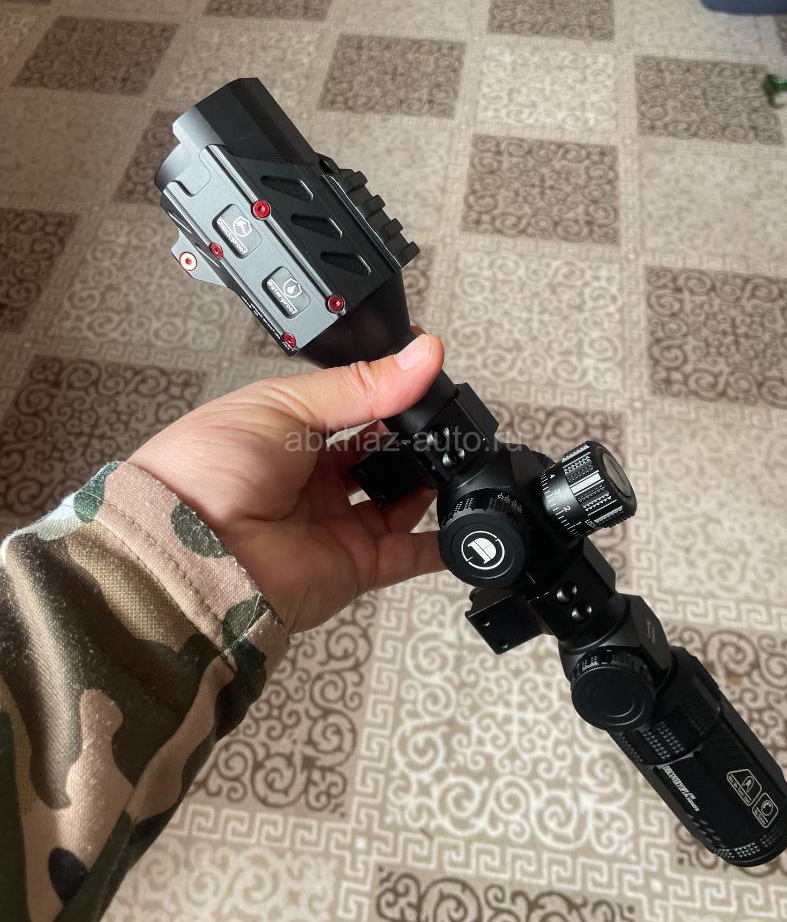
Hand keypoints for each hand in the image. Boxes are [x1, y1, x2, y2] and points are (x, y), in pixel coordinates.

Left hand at [128, 333, 445, 633]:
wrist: (187, 548)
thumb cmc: (205, 471)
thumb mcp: (284, 405)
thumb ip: (361, 385)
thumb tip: (420, 355)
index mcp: (289, 431)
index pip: (354, 407)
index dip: (391, 394)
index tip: (428, 378)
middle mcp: (312, 478)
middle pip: (380, 455)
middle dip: (414, 439)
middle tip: (443, 422)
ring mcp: (333, 523)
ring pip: (399, 501)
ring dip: (429, 484)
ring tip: (455, 460)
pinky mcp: (351, 565)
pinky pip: (406, 555)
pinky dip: (439, 545)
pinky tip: (464, 524)